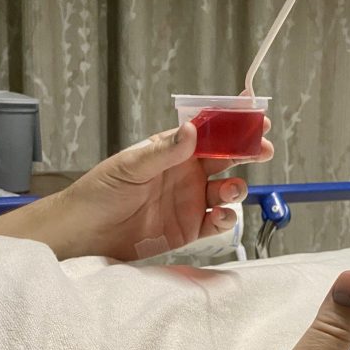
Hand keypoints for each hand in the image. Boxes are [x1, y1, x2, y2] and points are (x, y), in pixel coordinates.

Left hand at [61, 120, 272, 259]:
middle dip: (247, 151)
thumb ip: (164, 152)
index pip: (208, 130)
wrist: (86, 234)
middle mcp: (185, 173)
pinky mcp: (190, 229)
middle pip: (226, 158)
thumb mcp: (129, 166)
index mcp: (171, 150)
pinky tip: (223, 215)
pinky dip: (227, 219)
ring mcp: (190, 201)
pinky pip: (218, 222)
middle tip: (262, 148)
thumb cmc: (99, 192)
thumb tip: (191, 131)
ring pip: (227, 191)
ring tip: (230, 190)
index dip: (232, 123)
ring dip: (235, 188)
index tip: (254, 115)